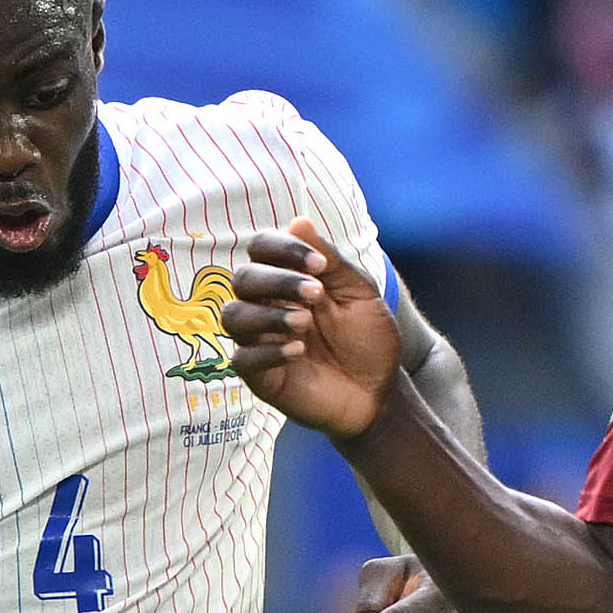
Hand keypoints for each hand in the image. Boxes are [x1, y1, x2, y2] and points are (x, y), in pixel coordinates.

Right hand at [219, 218, 401, 438]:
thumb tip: (298, 221)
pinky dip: (268, 351)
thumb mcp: (358, 292)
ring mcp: (259, 341)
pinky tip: (298, 351)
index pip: (261, 248)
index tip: (320, 265)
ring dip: (268, 315)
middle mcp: (266, 305)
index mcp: (287, 279)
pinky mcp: (260, 376)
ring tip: (304, 323)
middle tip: (316, 295)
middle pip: (243, 279)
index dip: (283, 248)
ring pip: (233, 316)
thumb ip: (330, 260)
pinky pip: (242, 359)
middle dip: (278, 281)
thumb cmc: (367, 339)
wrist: (380, 391)